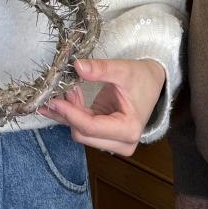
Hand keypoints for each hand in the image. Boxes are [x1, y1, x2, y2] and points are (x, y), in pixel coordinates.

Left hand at [38, 56, 165, 155]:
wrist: (153, 82)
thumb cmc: (142, 77)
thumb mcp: (123, 69)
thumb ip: (101, 68)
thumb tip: (77, 66)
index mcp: (129, 129)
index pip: (91, 127)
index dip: (70, 113)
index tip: (54, 99)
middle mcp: (122, 142)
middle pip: (83, 134)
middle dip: (68, 112)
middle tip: (61, 88)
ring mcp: (113, 141)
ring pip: (80, 132)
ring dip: (69, 113)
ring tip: (65, 89)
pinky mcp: (105, 136)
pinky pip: (83, 128)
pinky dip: (72, 114)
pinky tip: (63, 99)